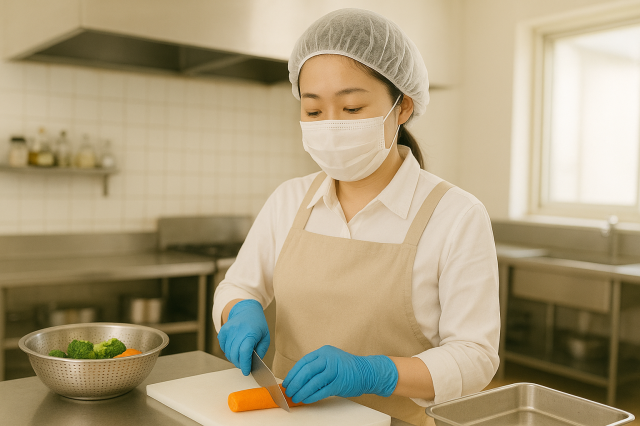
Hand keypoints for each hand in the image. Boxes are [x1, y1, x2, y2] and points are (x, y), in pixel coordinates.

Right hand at [217, 299, 269, 375]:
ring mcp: (229, 330)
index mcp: (251, 332)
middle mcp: (239, 330)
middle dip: (239, 363)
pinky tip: (234, 349)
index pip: (245, 351)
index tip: (246, 371)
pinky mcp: (223, 330)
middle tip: (243, 366)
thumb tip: (253, 364)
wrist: (247, 310)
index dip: (245, 364)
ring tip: (240, 357)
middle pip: (235, 353)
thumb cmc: (258, 325)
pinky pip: (222, 346)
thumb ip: (261, 351)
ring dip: (233, 358)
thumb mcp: (265, 337)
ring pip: (228, 351)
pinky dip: (227, 351)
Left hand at [282, 345, 397, 403]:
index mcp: (324, 352)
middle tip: (288, 392)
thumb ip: (316, 369)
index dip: (292, 374)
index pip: (303, 362)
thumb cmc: (346, 369)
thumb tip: (297, 381)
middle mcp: (329, 358)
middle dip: (295, 383)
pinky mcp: (340, 382)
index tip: (286, 383)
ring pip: (313, 382)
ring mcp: (335, 369)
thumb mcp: (330, 362)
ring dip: (302, 392)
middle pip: (306, 371)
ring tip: (295, 398)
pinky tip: (307, 400)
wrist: (368, 372)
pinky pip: (323, 391)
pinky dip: (312, 396)